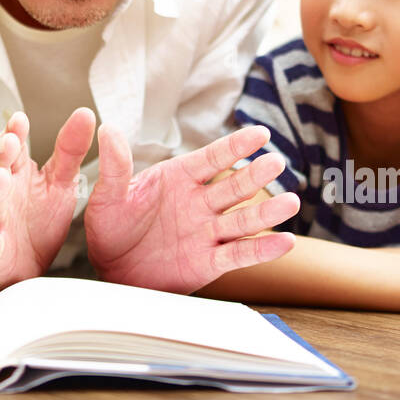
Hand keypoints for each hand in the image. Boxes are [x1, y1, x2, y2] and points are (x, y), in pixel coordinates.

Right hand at [0, 109, 91, 290]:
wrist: (23, 262)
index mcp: (17, 172)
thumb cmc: (38, 217)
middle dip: (0, 155)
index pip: (12, 146)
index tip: (20, 120)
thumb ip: (70, 149)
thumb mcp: (60, 180)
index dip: (13, 132)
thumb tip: (84, 114)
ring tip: (0, 178)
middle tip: (10, 142)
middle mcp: (1, 192)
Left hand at [84, 124, 299, 293]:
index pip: (212, 159)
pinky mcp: (208, 262)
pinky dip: (261, 250)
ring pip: (242, 221)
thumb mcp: (108, 195)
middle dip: (255, 175)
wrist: (109, 269)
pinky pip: (238, 255)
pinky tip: (284, 242)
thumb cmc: (109, 227)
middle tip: (276, 163)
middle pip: (233, 187)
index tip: (260, 133)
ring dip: (266, 212)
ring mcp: (206, 232)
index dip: (236, 146)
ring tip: (290, 202)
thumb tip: (109, 130)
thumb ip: (115, 165)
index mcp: (178, 179)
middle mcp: (198, 203)